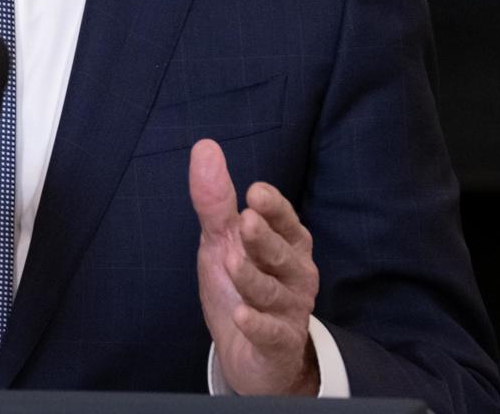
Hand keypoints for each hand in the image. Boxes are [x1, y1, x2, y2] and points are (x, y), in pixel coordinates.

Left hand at [189, 139, 319, 396]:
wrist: (249, 354)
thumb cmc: (240, 286)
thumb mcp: (223, 241)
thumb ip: (216, 201)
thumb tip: (204, 146)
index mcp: (287, 244)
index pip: (286, 221)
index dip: (274, 208)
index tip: (255, 192)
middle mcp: (296, 274)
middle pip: (283, 254)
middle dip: (265, 239)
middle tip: (247, 222)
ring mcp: (290, 310)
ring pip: (273, 292)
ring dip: (252, 278)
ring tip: (231, 263)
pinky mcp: (280, 344)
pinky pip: (272, 333)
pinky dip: (257, 324)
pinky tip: (241, 315)